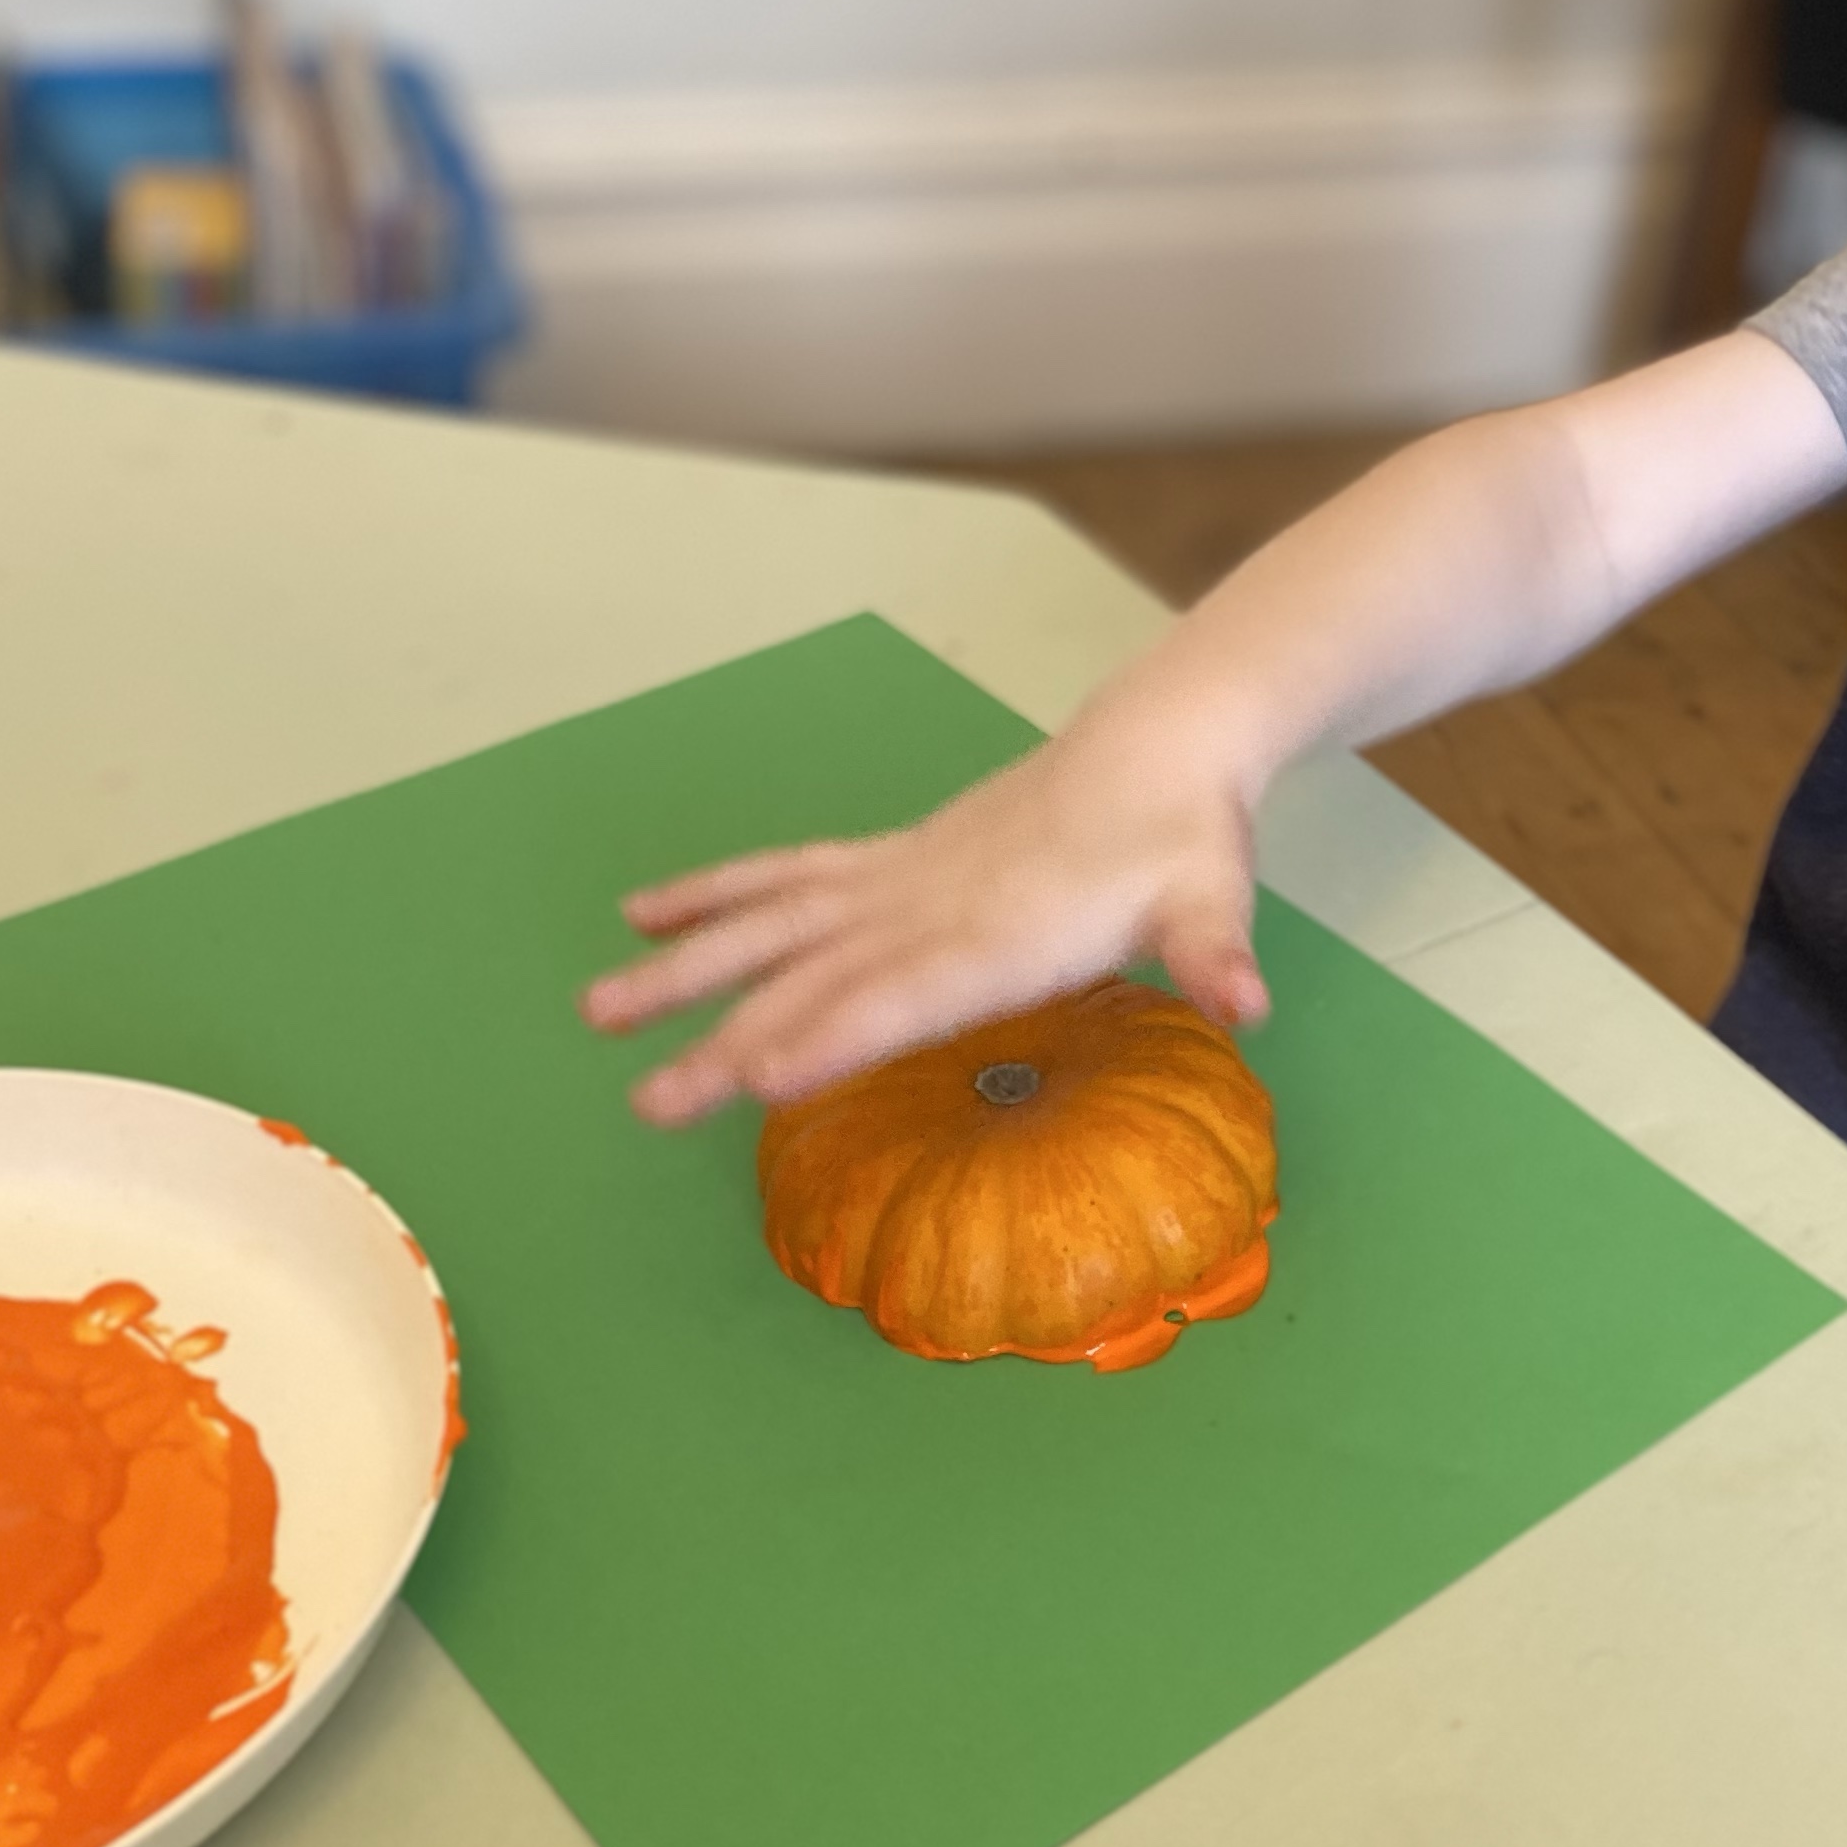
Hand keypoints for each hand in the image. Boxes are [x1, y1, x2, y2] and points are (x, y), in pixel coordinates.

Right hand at [579, 715, 1267, 1125]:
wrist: (1159, 745)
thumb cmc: (1183, 839)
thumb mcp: (1210, 898)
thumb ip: (1215, 954)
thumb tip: (1248, 1003)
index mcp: (999, 934)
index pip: (901, 995)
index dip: (829, 1036)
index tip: (753, 1080)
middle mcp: (928, 906)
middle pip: (810, 979)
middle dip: (723, 1041)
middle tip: (645, 1100)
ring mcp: (897, 878)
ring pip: (771, 927)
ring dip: (686, 971)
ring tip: (598, 1010)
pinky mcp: (889, 860)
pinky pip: (786, 879)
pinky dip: (716, 895)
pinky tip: (645, 915)